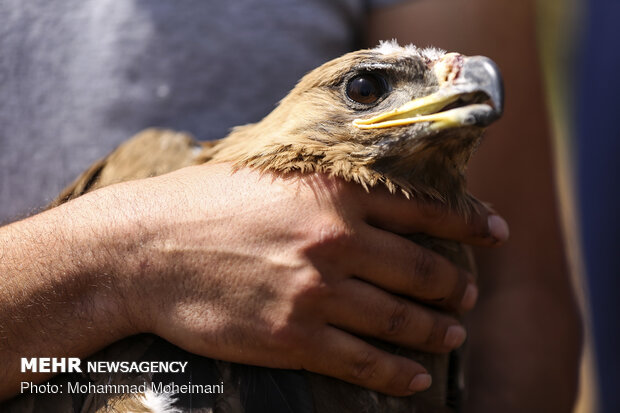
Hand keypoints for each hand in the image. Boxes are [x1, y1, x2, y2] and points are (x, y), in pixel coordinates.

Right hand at [106, 162, 507, 395]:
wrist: (147, 249)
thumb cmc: (204, 206)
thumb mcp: (271, 177)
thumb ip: (323, 186)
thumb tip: (361, 196)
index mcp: (334, 195)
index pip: (423, 210)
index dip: (468, 223)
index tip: (495, 234)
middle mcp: (336, 243)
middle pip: (423, 270)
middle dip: (456, 285)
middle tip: (467, 294)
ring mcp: (318, 294)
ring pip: (401, 320)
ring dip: (437, 331)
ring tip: (453, 334)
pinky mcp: (294, 339)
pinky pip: (364, 363)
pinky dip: (398, 375)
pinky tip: (415, 380)